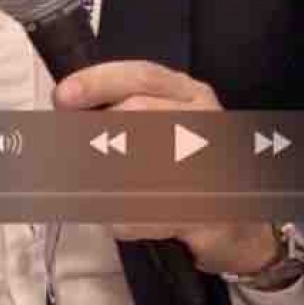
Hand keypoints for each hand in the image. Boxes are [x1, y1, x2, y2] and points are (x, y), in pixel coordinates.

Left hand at [53, 60, 279, 275]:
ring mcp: (212, 161)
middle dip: (97, 135)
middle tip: (77, 156)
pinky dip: (124, 219)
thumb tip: (67, 115)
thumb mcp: (161, 128)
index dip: (97, 83)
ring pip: (137, 163)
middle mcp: (204, 118)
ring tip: (106, 193)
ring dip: (108, 182)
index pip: (140, 75)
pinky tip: (126, 219)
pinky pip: (145, 211)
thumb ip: (120, 114)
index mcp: (189, 94)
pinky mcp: (208, 206)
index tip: (62, 97)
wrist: (241, 228)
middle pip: (137, 113)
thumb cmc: (192, 171)